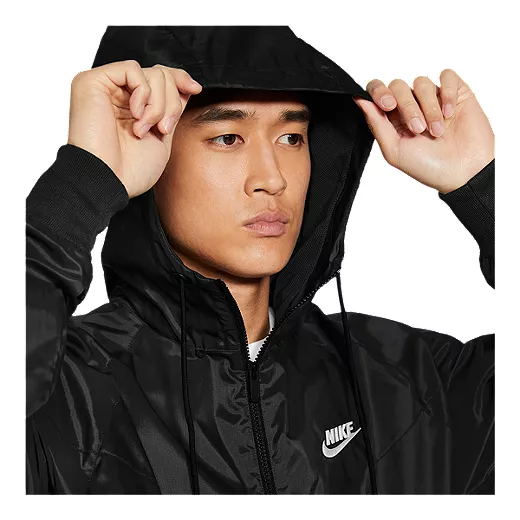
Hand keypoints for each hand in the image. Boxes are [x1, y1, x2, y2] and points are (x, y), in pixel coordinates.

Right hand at [67, 60, 202, 198]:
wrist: (110, 181)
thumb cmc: (132, 170)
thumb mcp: (163, 137)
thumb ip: (171, 110)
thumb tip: (186, 85)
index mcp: (133, 108)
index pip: (160, 78)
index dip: (180, 79)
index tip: (195, 89)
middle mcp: (118, 95)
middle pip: (160, 75)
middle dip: (171, 103)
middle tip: (162, 129)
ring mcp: (105, 88)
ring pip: (151, 73)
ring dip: (158, 104)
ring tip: (144, 129)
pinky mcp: (91, 82)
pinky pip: (132, 69)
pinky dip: (143, 92)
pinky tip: (135, 115)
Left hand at [353, 69, 493, 193]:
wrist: (463, 173)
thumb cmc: (428, 167)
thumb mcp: (394, 150)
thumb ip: (376, 124)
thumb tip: (359, 100)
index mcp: (392, 119)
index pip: (377, 92)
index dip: (379, 92)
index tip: (387, 105)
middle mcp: (411, 106)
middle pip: (398, 86)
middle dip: (407, 107)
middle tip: (418, 128)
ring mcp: (433, 98)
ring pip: (421, 82)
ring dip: (429, 107)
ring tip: (437, 130)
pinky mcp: (456, 93)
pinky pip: (446, 76)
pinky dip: (446, 93)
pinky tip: (449, 113)